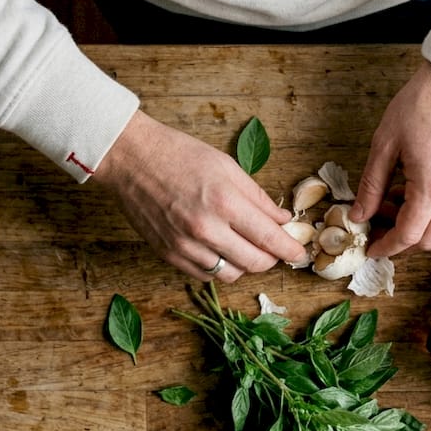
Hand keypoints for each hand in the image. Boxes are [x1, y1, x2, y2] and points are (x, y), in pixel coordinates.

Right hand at [93, 111, 306, 281]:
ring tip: (247, 248)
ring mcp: (185, 245)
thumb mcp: (228, 167)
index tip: (299, 253)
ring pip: (231, 274)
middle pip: (254, 263)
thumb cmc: (180, 155)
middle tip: (275, 249)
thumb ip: (258, 197)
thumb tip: (282, 219)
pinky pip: (205, 276)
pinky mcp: (168, 254)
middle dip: (271, 259)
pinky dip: (220, 268)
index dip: (290, 249)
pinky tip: (223, 252)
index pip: (269, 239)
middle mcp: (206, 229)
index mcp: (225, 203)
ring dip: (246, 265)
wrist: (131, 158)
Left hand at [350, 62, 430, 257]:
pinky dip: (430, 213)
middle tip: (377, 230)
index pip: (407, 236)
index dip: (386, 247)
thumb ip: (371, 186)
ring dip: (416, 228)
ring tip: (390, 204)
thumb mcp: (385, 144)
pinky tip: (409, 192)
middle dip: (401, 243)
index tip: (370, 249)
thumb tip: (359, 214)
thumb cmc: (423, 104)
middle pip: (428, 240)